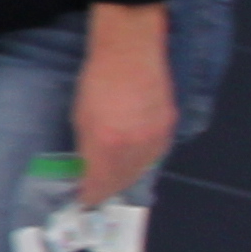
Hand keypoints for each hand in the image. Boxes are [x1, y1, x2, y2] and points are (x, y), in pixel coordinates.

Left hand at [72, 4, 175, 210]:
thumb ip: (87, 148)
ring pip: (141, 170)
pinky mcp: (169, 127)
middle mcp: (134, 147)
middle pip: (122, 181)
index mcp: (107, 144)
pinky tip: (132, 160)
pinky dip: (142, 161)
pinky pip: (154, 155)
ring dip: (126, 177)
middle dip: (108, 188)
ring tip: (113, 179)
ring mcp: (155, 137)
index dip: (90, 195)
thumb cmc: (97, 81)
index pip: (99, 184)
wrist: (131, 52)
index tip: (83, 199)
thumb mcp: (81, 117)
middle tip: (97, 191)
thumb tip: (88, 167)